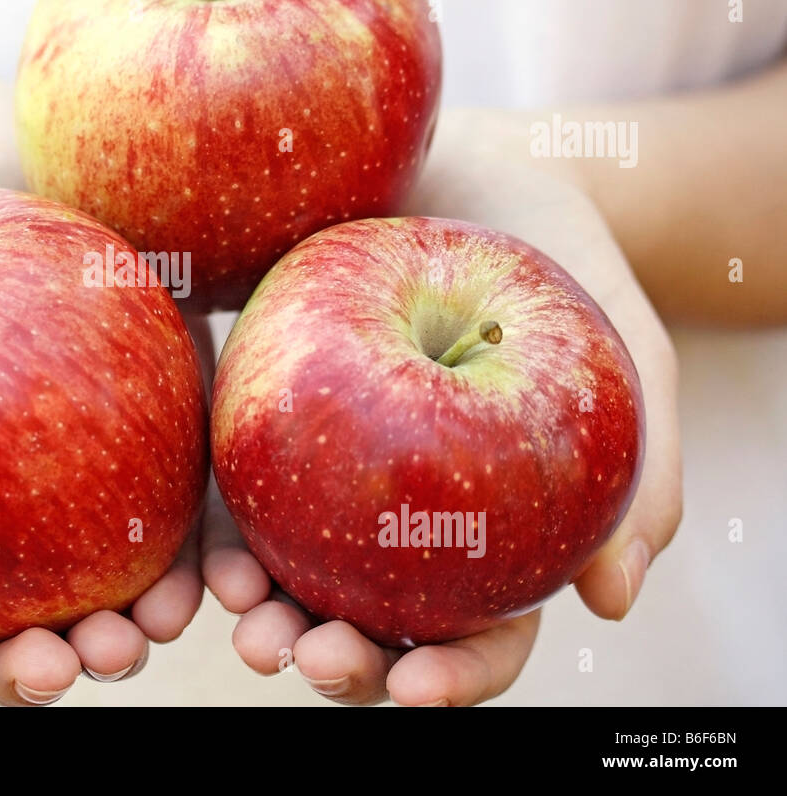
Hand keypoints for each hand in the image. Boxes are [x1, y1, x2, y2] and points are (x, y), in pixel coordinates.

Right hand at [0, 150, 204, 704]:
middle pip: (10, 633)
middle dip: (32, 670)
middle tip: (55, 663)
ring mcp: (87, 494)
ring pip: (109, 598)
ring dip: (127, 635)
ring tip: (145, 630)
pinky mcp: (167, 443)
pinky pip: (192, 518)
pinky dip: (206, 563)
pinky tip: (218, 578)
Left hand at [201, 110, 682, 704]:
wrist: (445, 149)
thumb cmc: (546, 244)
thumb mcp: (618, 344)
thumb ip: (643, 465)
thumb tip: (613, 601)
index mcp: (484, 520)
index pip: (479, 625)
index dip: (453, 670)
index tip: (413, 682)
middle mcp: (394, 511)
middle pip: (368, 616)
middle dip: (337, 658)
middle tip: (303, 656)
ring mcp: (316, 469)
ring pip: (284, 571)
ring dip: (259, 615)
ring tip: (238, 620)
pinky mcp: (248, 415)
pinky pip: (219, 489)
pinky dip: (205, 538)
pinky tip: (189, 559)